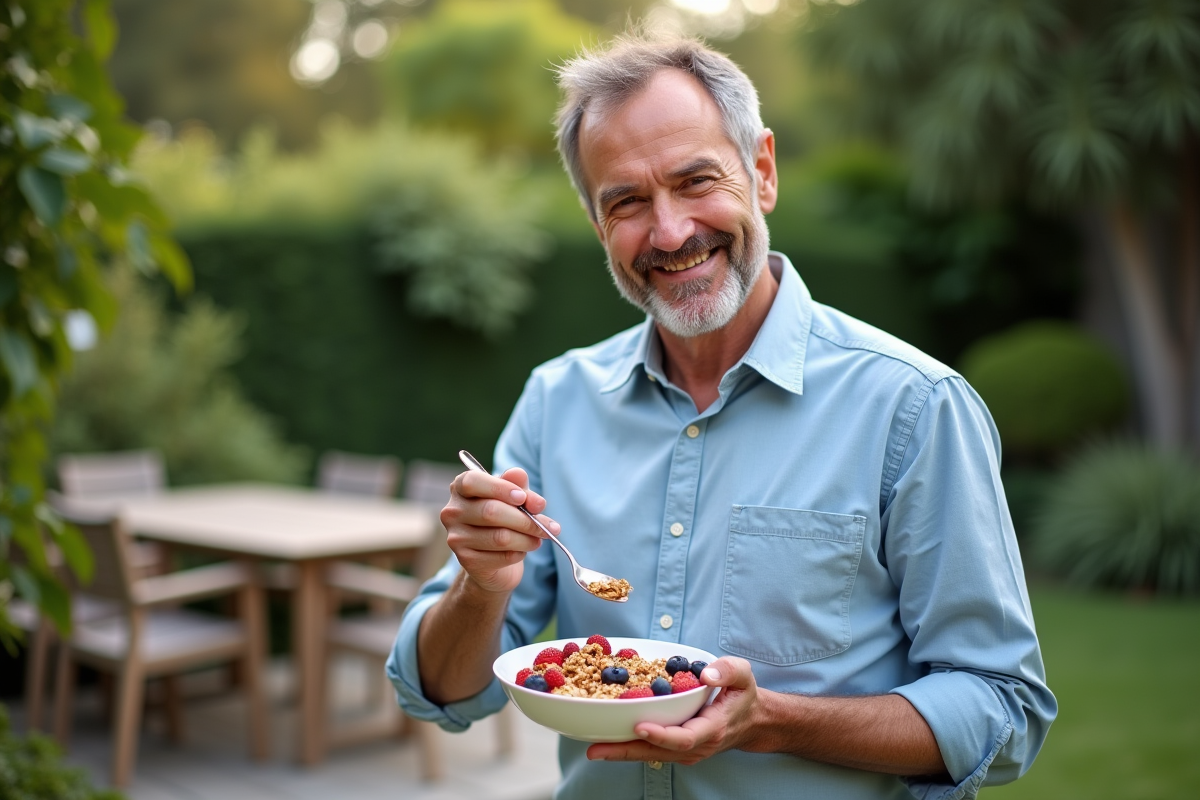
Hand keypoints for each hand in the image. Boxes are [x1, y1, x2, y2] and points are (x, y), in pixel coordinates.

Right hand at [440, 466, 558, 594]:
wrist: (492, 558)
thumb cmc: (504, 518)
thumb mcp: (515, 498)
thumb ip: (520, 487)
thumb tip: (525, 484)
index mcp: (460, 488)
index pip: (473, 481)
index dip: (501, 488)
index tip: (522, 498)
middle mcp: (452, 511)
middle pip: (491, 511)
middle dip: (525, 519)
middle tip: (547, 526)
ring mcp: (456, 537)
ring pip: (500, 537)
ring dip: (527, 539)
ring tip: (539, 538)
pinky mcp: (466, 560)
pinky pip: (502, 556)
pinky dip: (519, 553)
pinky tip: (522, 550)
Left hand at [586, 657, 759, 765]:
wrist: (750, 721)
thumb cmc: (743, 696)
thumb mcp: (744, 675)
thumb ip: (728, 670)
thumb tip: (705, 673)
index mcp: (712, 728)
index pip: (684, 737)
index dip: (661, 735)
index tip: (639, 726)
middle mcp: (696, 746)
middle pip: (657, 752)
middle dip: (625, 751)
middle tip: (595, 749)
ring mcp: (685, 752)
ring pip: (649, 754)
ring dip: (620, 752)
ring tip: (592, 748)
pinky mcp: (675, 750)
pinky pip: (649, 750)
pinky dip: (628, 746)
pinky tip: (605, 740)